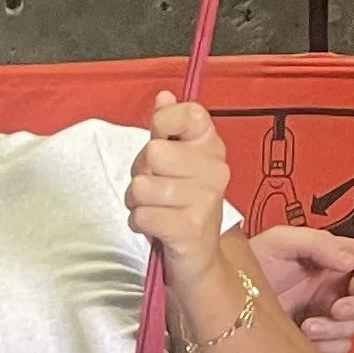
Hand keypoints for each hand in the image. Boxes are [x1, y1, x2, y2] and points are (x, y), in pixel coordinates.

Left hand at [125, 93, 231, 286]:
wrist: (197, 257)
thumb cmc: (179, 204)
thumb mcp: (173, 162)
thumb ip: (166, 129)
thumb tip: (164, 96)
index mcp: (212, 146)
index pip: (188, 113)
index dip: (162, 124)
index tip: (161, 141)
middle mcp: (216, 169)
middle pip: (153, 153)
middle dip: (141, 173)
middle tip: (155, 188)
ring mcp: (206, 199)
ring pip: (141, 187)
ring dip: (137, 202)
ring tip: (155, 209)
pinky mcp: (190, 228)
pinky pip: (142, 215)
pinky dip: (139, 223)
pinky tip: (155, 226)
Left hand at [248, 225, 353, 352]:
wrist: (226, 299)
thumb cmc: (248, 263)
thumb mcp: (281, 241)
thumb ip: (318, 244)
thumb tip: (349, 260)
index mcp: (334, 258)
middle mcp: (335, 285)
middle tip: (337, 308)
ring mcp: (326, 312)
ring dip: (339, 329)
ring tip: (310, 325)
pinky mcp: (316, 336)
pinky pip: (339, 347)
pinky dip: (328, 345)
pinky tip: (305, 337)